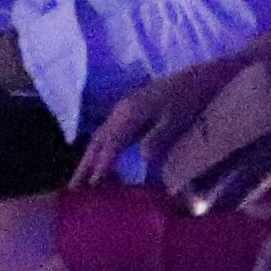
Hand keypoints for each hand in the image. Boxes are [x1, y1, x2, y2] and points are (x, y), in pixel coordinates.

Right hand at [75, 54, 242, 190]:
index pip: (110, 144)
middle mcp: (120, 113)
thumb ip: (158, 137)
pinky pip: (107, 136)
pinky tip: (100, 164)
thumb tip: (144, 157)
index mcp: (129, 114)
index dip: (101, 165)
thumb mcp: (176, 119)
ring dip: (89, 160)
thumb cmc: (188, 100)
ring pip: (99, 139)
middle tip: (74, 190)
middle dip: (85, 166)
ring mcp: (122, 113)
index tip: (93, 185)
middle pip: (97, 142)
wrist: (196, 80)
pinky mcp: (128, 116)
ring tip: (80, 182)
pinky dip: (99, 152)